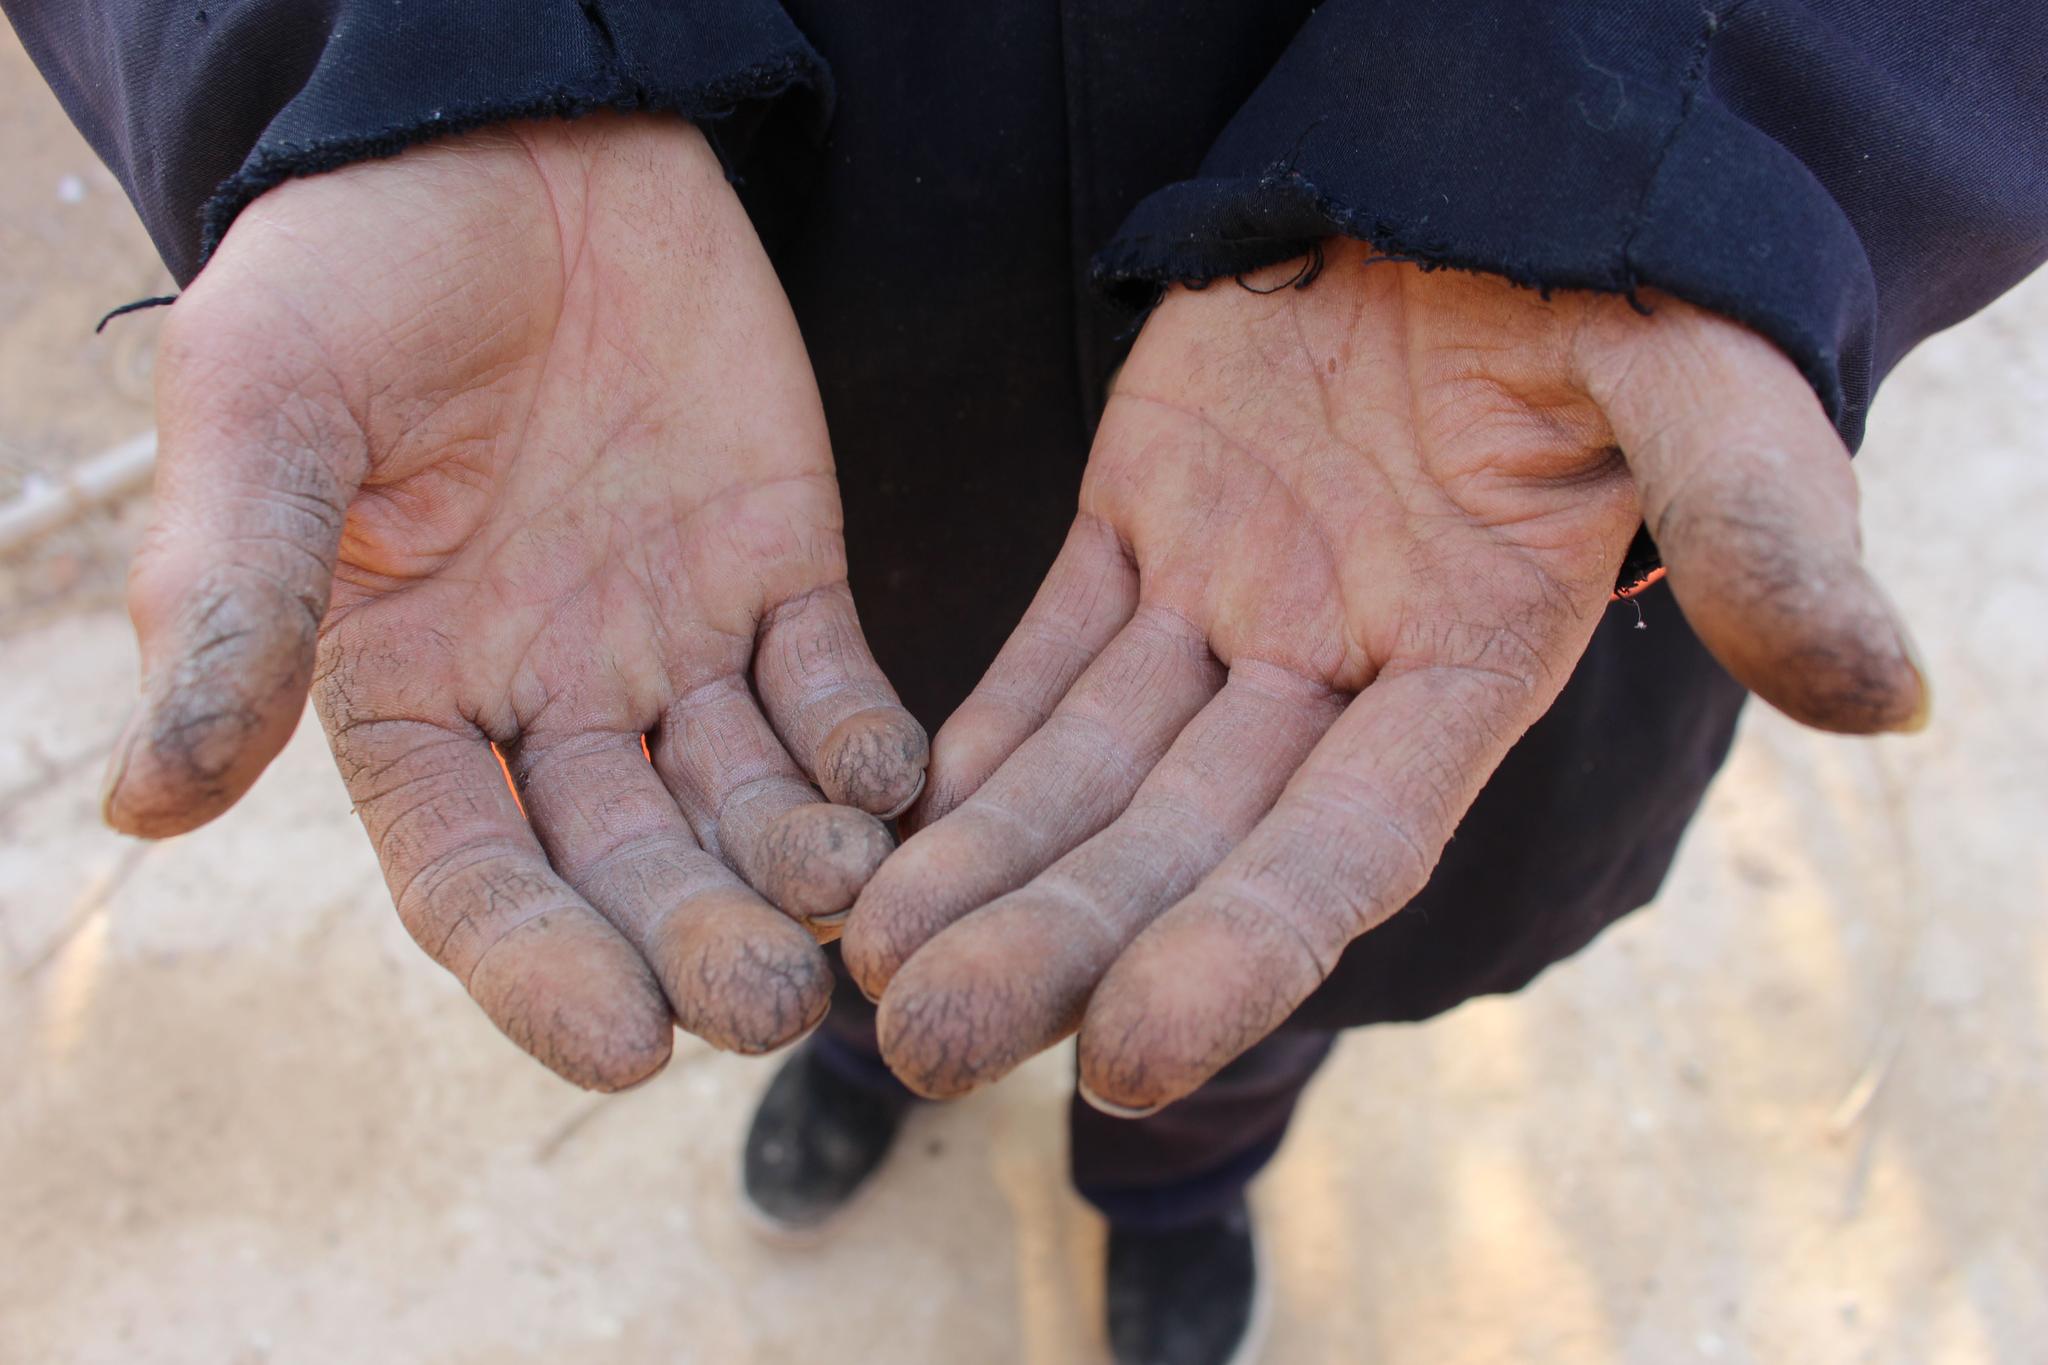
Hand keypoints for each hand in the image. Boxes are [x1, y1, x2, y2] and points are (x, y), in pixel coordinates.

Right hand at [103, 115, 926, 1089]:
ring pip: (739, 796)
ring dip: (794, 864)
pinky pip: (829, 683)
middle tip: (767, 1001)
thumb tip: (146, 807)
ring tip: (844, 906)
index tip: (620, 1045)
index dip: (539, 966)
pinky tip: (893, 786)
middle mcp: (545, 696)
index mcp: (410, 693)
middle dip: (695, 939)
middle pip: (627, 861)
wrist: (514, 133)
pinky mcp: (777, 568)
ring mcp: (670, 639)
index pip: (473, 874)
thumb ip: (227, 607)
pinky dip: (862, 744)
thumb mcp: (265, 420)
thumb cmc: (357, 270)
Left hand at [845, 241, 1922, 1110]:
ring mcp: (1236, 599)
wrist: (1479, 151)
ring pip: (1095, 766)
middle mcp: (1341, 666)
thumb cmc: (1610, 264)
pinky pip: (1051, 654)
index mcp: (1472, 663)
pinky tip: (890, 825)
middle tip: (922, 1047)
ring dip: (988, 868)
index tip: (1123, 1061)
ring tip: (867, 967)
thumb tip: (1879, 693)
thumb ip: (1759, 528)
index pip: (1344, 845)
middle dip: (1058, 946)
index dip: (1242, 952)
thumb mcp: (1697, 376)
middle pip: (1184, 838)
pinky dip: (977, 743)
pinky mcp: (1145, 520)